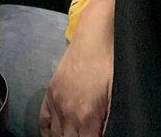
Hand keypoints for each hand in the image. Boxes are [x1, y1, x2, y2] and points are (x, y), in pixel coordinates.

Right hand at [39, 0, 114, 136]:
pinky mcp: (50, 92)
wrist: (96, 34)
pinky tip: (57, 134)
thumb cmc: (112, 64)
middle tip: (87, 134)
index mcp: (86, 117)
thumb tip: (107, 133)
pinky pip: (43, 121)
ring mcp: (56, 102)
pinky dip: (48, 132)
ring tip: (74, 135)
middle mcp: (67, 113)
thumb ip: (109, 123)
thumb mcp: (117, 96)